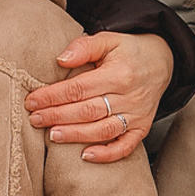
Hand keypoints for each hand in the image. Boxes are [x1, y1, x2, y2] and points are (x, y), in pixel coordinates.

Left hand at [25, 30, 174, 162]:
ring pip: (103, 130)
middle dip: (57, 116)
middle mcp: (129, 97)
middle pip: (87, 111)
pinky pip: (125, 146)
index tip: (32, 101)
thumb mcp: (109, 40)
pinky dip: (107, 154)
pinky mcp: (142, 127)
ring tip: (53, 136)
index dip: (53, 96)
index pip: (79, 88)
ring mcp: (136, 115)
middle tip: (35, 119)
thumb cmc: (130, 51)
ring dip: (76, 135)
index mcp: (118, 74)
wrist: (162, 62)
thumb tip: (61, 60)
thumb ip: (84, 47)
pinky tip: (86, 155)